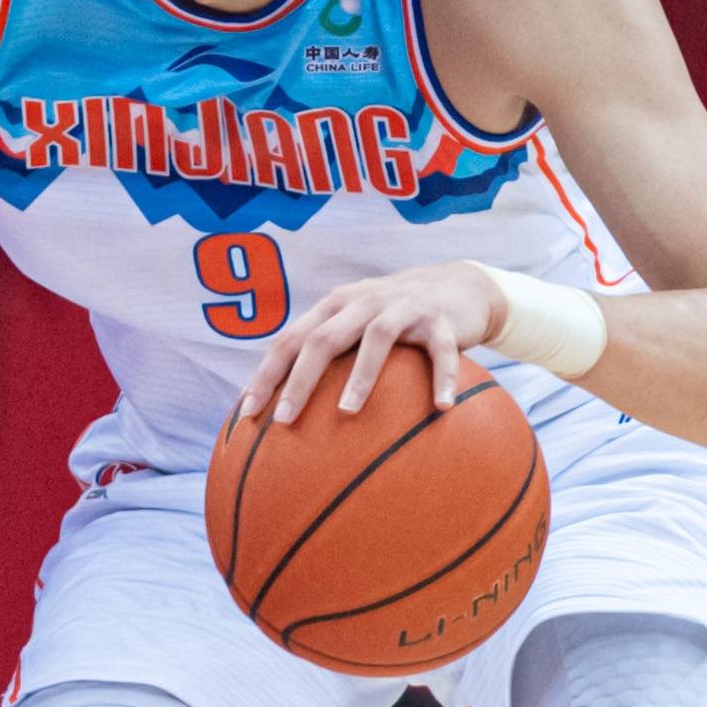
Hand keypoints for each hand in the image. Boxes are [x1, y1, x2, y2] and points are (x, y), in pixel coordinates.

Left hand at [240, 263, 506, 425]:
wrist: (459, 286)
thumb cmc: (395, 319)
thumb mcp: (356, 326)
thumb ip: (326, 355)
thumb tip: (284, 411)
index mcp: (336, 306)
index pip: (292, 339)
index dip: (267, 374)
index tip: (248, 413)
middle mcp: (365, 301)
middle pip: (324, 338)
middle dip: (300, 380)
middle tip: (284, 420)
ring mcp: (404, 307)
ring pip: (377, 337)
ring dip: (360, 375)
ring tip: (346, 411)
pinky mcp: (443, 320)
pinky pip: (441, 352)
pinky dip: (442, 378)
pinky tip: (441, 407)